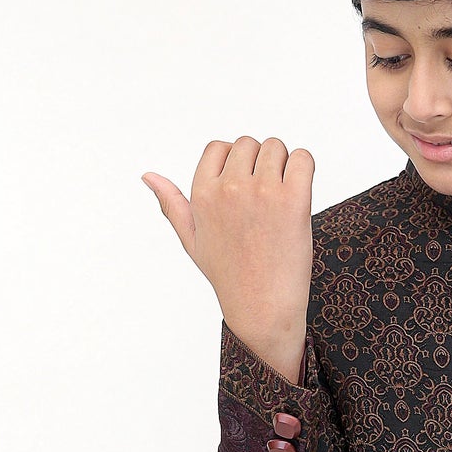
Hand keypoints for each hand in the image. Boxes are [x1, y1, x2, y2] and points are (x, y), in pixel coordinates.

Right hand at [140, 137, 313, 347]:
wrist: (263, 307)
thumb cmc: (229, 275)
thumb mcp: (192, 239)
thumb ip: (172, 204)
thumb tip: (148, 176)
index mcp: (202, 193)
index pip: (219, 147)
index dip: (235, 164)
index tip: (244, 191)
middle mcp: (229, 188)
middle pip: (250, 144)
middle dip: (260, 163)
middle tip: (266, 200)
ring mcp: (262, 192)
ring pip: (276, 147)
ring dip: (283, 165)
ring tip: (281, 200)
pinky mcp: (293, 200)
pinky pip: (303, 158)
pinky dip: (304, 167)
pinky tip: (300, 192)